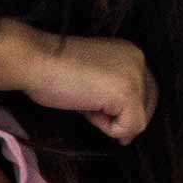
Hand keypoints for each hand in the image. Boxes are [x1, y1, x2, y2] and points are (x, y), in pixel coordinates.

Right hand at [12, 28, 156, 142]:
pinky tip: (89, 113)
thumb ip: (108, 91)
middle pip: (148, 103)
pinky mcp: (127, 94)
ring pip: (139, 117)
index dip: (129, 108)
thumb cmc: (50, 69)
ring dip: (113, 122)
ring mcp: (135, 77)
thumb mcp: (90, 77)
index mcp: (130, 52)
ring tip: (87, 109)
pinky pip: (131, 126)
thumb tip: (126, 128)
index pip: (144, 87)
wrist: (34, 60)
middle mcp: (138, 60)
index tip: (109, 120)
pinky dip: (111, 129)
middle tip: (103, 124)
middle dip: (126, 118)